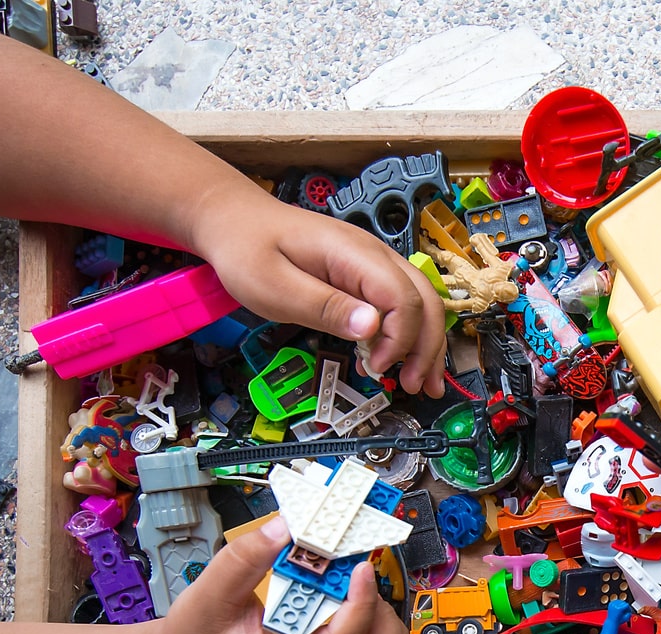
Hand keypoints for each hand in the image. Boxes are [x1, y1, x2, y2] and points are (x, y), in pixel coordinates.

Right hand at [149, 517, 411, 633]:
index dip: (359, 605)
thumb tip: (287, 526)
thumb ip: (246, 559)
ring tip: (353, 584)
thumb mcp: (209, 593)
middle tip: (359, 575)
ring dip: (380, 616)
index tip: (361, 568)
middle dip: (379, 614)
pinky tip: (347, 592)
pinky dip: (371, 618)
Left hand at [191, 182, 446, 395]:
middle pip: (425, 301)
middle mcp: (374, 255)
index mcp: (353, 254)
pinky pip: (401, 304)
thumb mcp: (274, 287)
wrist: (233, 221)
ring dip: (426, 344)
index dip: (399, 338)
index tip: (375, 367)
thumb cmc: (247, 251)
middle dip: (426, 347)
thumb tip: (371, 328)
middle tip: (413, 386)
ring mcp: (373, 263)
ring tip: (419, 382)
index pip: (403, 298)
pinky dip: (408, 334)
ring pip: (421, 303)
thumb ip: (324, 307)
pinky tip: (397, 359)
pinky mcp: (365, 275)